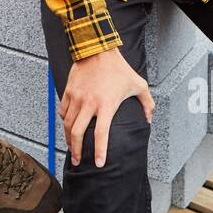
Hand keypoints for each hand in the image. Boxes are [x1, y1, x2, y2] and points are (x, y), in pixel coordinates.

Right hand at [59, 48, 153, 167]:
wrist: (97, 49)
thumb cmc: (119, 68)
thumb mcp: (139, 84)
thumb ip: (147, 103)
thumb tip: (149, 119)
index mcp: (107, 105)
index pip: (101, 134)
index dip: (100, 151)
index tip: (98, 163)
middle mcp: (89, 103)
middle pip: (77, 133)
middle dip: (76, 150)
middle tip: (78, 161)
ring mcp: (77, 97)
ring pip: (67, 124)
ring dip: (68, 138)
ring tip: (71, 147)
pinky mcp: (69, 91)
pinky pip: (63, 111)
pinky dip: (64, 121)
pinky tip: (68, 126)